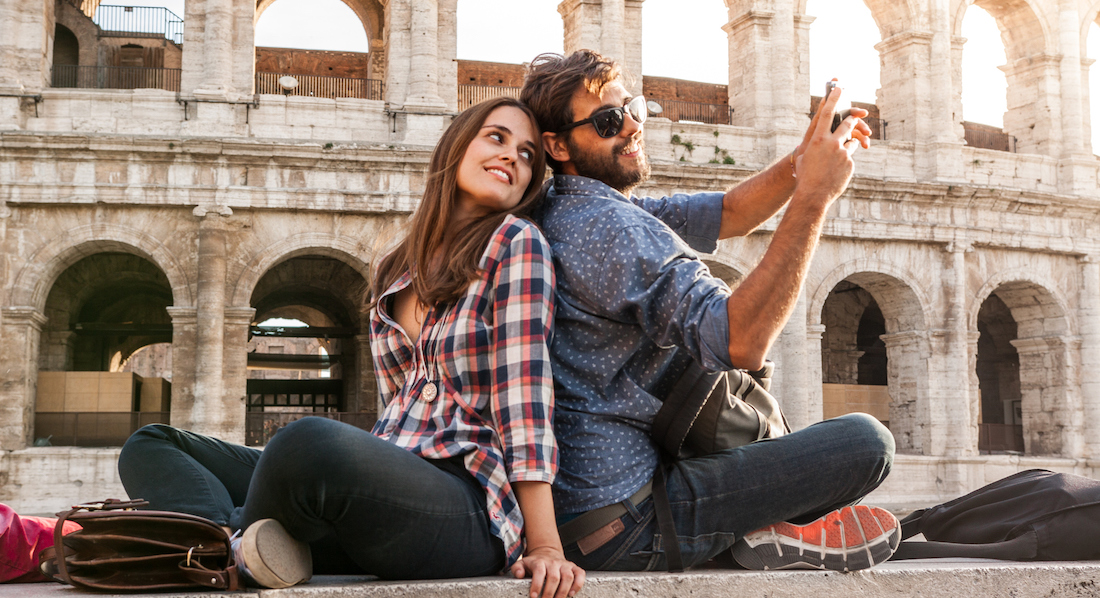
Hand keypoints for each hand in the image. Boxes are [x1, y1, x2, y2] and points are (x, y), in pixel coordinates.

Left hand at [509, 546, 585, 597]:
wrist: (548, 553)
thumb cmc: (534, 564)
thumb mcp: (522, 564)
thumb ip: (517, 569)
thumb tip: (519, 575)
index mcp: (540, 561)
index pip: (539, 572)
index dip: (537, 584)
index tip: (533, 596)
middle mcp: (553, 562)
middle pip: (554, 577)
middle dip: (550, 592)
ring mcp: (565, 564)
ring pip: (568, 576)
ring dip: (563, 591)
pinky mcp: (574, 567)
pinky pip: (580, 574)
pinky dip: (578, 584)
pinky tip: (571, 594)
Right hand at [792, 85, 861, 207]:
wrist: (813, 195)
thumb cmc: (804, 176)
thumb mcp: (805, 157)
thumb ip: (815, 146)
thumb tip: (821, 140)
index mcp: (817, 140)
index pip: (826, 114)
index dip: (833, 99)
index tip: (839, 88)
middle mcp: (831, 143)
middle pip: (847, 124)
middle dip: (852, 119)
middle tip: (856, 116)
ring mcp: (842, 153)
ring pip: (851, 143)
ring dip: (847, 147)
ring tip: (834, 161)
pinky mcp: (850, 163)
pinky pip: (850, 158)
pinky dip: (845, 163)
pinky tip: (836, 173)